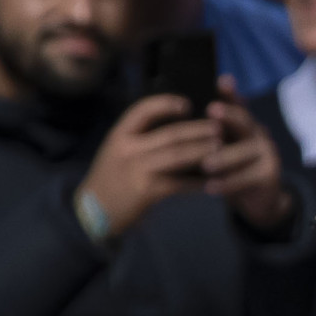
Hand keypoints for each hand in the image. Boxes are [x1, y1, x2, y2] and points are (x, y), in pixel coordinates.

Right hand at [80, 94, 223, 236]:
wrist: (94, 211)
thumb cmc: (111, 178)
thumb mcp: (117, 151)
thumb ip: (139, 138)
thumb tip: (174, 124)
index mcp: (120, 135)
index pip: (142, 110)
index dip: (165, 104)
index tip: (187, 103)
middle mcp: (128, 148)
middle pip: (170, 134)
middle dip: (197, 130)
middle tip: (218, 126)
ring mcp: (137, 169)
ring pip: (177, 155)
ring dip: (202, 150)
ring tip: (221, 146)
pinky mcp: (147, 191)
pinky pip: (179, 183)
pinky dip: (197, 181)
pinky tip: (212, 180)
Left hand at [202, 80, 293, 230]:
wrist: (257, 199)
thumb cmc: (230, 168)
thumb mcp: (221, 147)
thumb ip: (207, 131)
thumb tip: (181, 115)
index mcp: (243, 123)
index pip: (237, 103)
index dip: (231, 93)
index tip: (222, 81)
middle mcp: (258, 133)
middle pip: (244, 121)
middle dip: (228, 115)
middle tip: (211, 109)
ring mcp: (267, 154)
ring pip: (244, 153)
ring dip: (224, 158)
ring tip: (205, 164)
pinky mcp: (270, 175)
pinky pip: (247, 178)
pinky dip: (228, 183)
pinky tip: (211, 187)